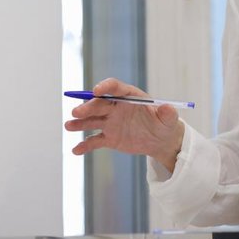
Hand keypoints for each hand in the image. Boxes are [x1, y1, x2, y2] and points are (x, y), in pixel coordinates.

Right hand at [64, 78, 184, 170]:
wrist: (160, 140)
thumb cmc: (165, 124)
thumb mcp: (169, 119)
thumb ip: (167, 113)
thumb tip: (168, 108)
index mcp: (130, 96)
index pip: (115, 88)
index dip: (105, 87)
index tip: (97, 90)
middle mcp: (117, 107)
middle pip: (99, 104)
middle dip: (88, 107)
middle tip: (76, 112)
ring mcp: (111, 122)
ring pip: (92, 120)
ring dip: (80, 123)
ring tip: (69, 126)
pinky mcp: (109, 138)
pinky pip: (94, 141)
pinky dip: (85, 145)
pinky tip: (76, 150)